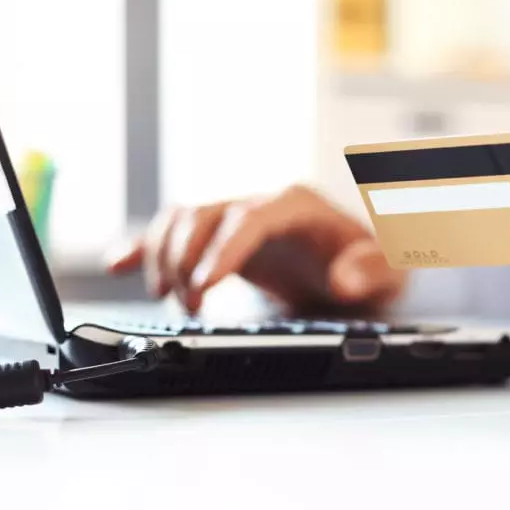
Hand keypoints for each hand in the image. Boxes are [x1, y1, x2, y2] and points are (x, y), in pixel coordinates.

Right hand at [106, 185, 406, 315]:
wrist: (361, 267)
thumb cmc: (374, 266)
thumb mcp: (390, 273)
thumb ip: (372, 271)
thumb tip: (343, 278)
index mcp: (297, 205)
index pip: (249, 218)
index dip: (222, 249)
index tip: (205, 284)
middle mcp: (261, 204)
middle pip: (205, 213)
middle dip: (187, 258)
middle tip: (188, 304)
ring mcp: (236, 218)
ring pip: (182, 218)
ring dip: (165, 255)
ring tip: (173, 298)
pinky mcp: (220, 238)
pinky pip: (174, 231)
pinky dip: (145, 245)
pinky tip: (119, 264)